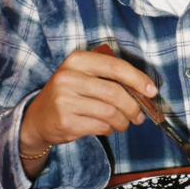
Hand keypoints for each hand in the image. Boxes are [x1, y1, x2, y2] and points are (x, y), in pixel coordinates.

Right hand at [20, 50, 156, 162]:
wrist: (38, 118)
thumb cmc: (70, 93)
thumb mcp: (84, 75)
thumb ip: (110, 77)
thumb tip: (144, 90)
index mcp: (78, 60)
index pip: (115, 67)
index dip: (138, 79)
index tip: (152, 91)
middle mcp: (69, 77)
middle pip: (115, 92)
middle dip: (133, 106)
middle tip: (140, 114)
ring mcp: (65, 100)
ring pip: (109, 112)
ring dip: (123, 120)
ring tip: (125, 123)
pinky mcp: (65, 121)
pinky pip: (100, 126)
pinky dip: (110, 129)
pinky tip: (109, 127)